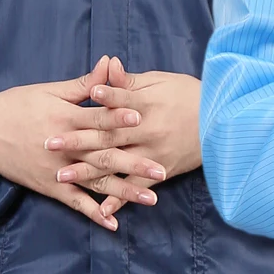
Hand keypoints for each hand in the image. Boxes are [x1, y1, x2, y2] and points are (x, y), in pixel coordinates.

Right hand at [0, 58, 148, 229]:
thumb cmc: (17, 106)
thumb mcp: (49, 91)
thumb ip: (83, 84)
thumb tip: (109, 63)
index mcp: (66, 119)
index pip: (97, 119)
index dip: (119, 118)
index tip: (142, 119)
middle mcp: (65, 147)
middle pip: (104, 155)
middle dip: (134, 163)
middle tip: (162, 170)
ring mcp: (59, 170)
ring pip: (97, 182)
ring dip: (124, 192)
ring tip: (151, 198)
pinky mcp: (50, 187)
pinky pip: (75, 203)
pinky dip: (94, 214)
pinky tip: (114, 224)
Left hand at [47, 58, 201, 199]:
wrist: (224, 124)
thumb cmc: (190, 97)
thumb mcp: (162, 82)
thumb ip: (130, 80)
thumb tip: (108, 64)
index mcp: (148, 104)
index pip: (121, 100)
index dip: (102, 97)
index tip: (82, 96)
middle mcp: (149, 130)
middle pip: (109, 134)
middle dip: (77, 139)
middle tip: (49, 142)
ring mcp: (154, 153)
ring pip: (117, 162)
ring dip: (88, 170)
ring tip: (62, 174)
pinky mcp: (162, 172)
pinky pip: (137, 187)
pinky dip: (120, 199)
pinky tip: (101, 209)